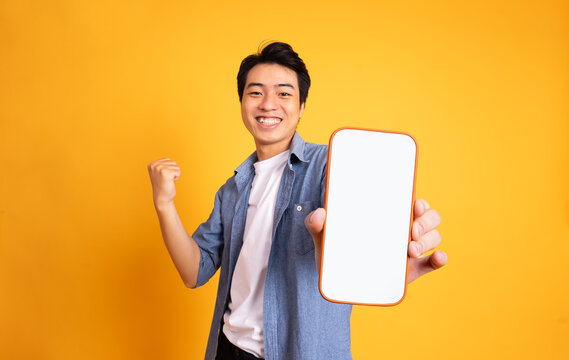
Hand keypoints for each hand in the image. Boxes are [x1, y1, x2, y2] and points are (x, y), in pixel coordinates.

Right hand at [147, 158, 180, 209]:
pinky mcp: (165, 172)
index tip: (163, 177)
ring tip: (168, 181)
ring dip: (175, 175)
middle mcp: (154, 165)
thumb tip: (169, 160)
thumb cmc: (163, 186)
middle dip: (173, 172)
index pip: (169, 160)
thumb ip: (163, 165)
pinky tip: (170, 182)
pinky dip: (176, 178)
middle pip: (173, 163)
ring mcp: (159, 168)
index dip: (170, 169)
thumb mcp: (160, 173)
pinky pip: (178, 172)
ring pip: (176, 166)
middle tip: (166, 180)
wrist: (162, 198)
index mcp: (151, 164)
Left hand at [305, 198, 446, 281]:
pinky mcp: (414, 270)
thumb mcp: (324, 235)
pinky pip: (433, 262)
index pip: (411, 203)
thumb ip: (316, 223)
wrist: (338, 280)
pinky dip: (439, 258)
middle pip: (428, 218)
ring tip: (410, 250)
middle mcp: (404, 229)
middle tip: (410, 231)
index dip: (419, 202)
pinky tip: (438, 257)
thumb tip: (319, 214)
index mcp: (387, 216)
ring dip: (428, 240)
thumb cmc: (336, 250)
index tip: (415, 205)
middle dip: (425, 222)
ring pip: (433, 237)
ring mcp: (411, 249)